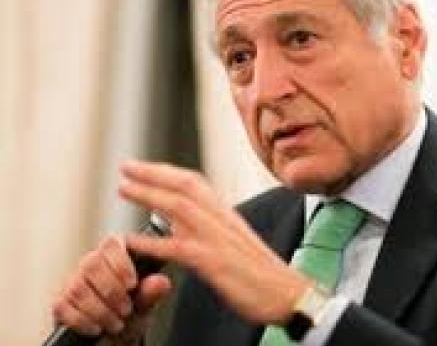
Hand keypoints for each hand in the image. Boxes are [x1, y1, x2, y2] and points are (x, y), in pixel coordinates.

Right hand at [52, 235, 171, 344]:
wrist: (115, 336)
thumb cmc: (132, 311)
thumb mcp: (145, 303)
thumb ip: (151, 292)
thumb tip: (161, 282)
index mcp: (115, 255)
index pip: (112, 244)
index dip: (121, 263)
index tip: (132, 284)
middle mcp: (91, 263)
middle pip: (92, 264)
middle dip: (111, 290)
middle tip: (126, 310)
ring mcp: (73, 282)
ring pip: (78, 288)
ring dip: (100, 310)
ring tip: (117, 323)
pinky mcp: (60, 301)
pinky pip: (63, 306)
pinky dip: (82, 320)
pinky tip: (97, 328)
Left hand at [119, 160, 311, 324]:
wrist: (288, 293)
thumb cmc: (264, 274)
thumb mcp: (237, 242)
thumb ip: (212, 228)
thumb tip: (185, 222)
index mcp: (227, 215)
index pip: (194, 183)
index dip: (166, 172)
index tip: (144, 168)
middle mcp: (222, 220)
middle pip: (185, 185)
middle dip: (153, 173)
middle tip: (126, 166)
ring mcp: (218, 239)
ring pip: (180, 207)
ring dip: (149, 195)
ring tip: (124, 189)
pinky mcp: (215, 262)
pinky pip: (178, 248)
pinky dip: (152, 243)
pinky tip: (132, 241)